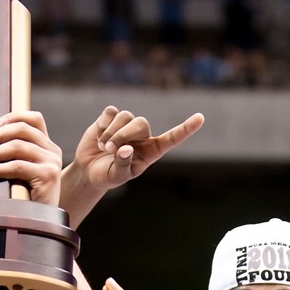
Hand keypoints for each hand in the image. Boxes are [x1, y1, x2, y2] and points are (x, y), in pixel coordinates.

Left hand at [0, 111, 62, 205]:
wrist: (44, 221)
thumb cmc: (28, 196)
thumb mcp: (16, 171)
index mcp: (46, 146)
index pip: (35, 119)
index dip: (15, 116)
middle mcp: (52, 150)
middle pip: (22, 130)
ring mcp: (52, 162)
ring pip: (17, 147)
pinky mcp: (48, 175)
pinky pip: (17, 166)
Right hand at [65, 106, 203, 198]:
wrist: (88, 170)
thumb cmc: (107, 176)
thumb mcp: (117, 177)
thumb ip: (123, 165)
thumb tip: (126, 149)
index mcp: (151, 151)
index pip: (172, 138)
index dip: (186, 129)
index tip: (200, 118)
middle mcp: (142, 136)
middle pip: (141, 123)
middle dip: (123, 135)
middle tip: (110, 150)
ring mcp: (127, 125)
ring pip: (125, 116)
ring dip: (111, 132)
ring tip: (104, 147)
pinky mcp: (111, 118)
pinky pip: (111, 112)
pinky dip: (103, 125)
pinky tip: (98, 137)